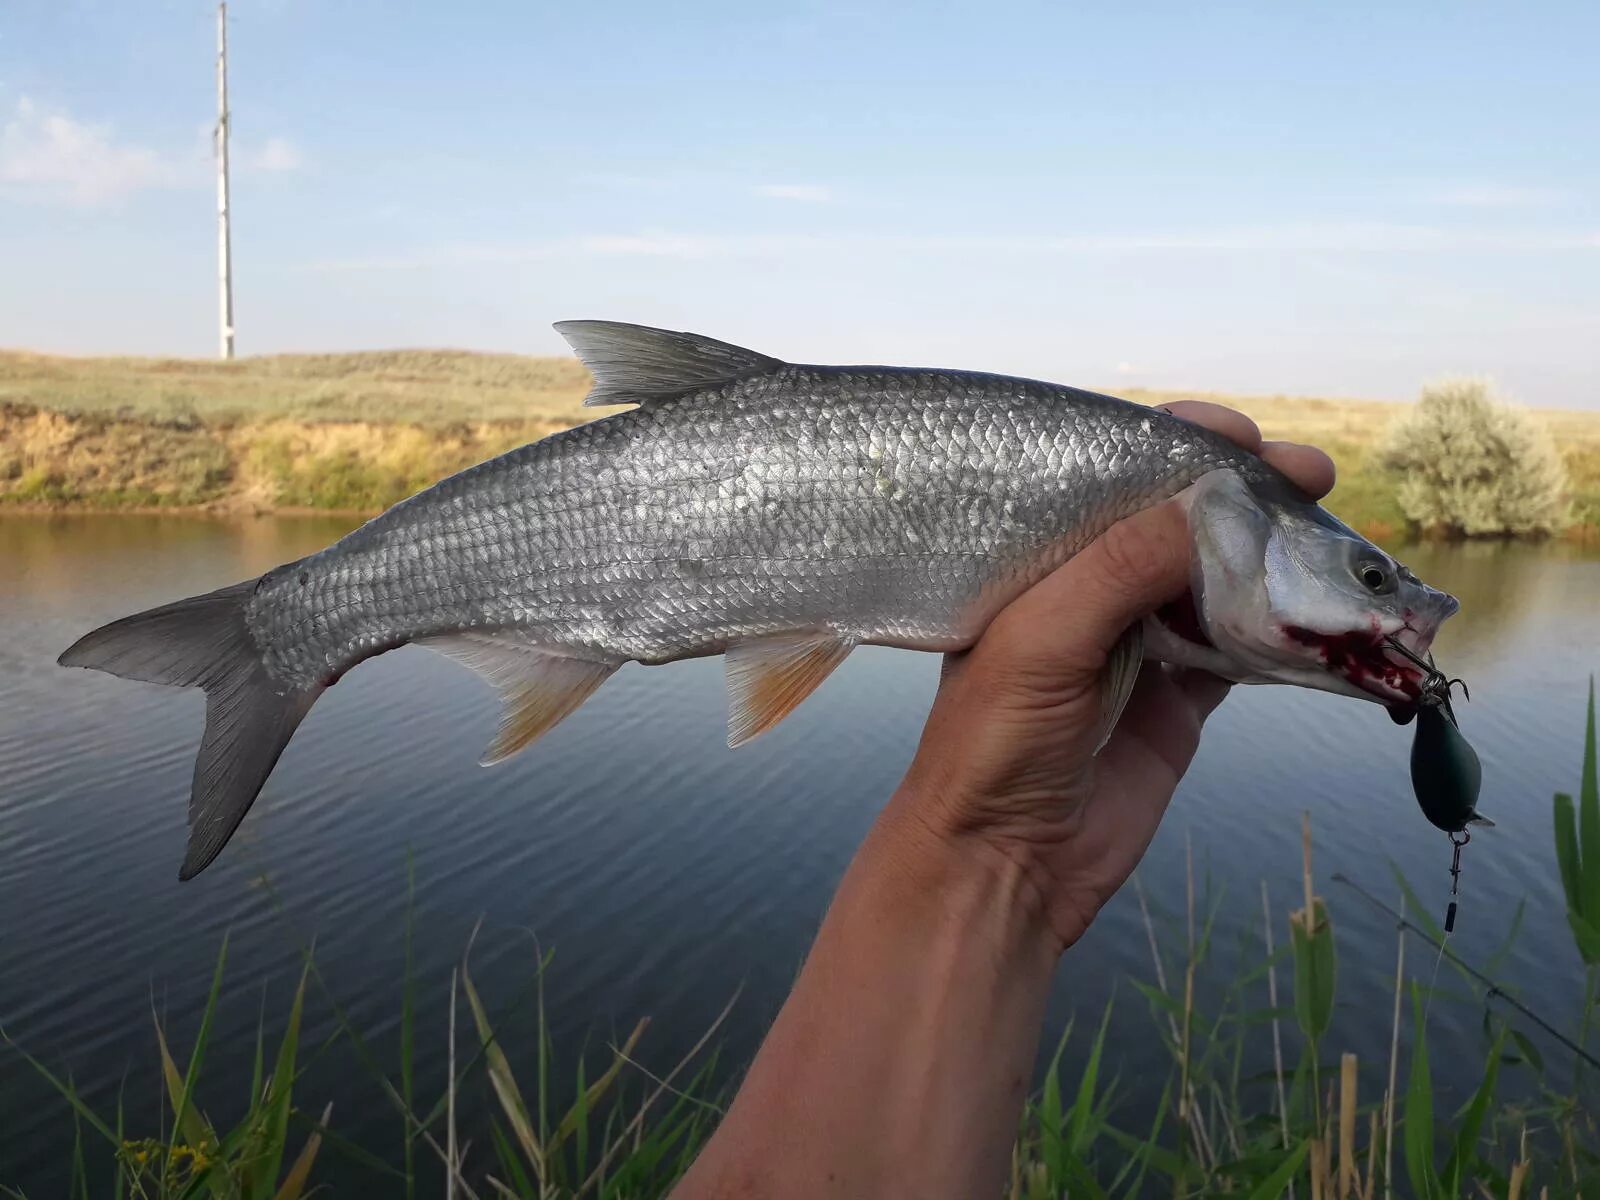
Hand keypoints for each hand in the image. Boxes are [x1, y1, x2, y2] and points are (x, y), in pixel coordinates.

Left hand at [893, 403, 1336, 949]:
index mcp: (1039, 562)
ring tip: (1335, 531)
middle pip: (1180, 523)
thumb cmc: (989, 748)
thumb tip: (1210, 502)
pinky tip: (1327, 608)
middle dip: (1246, 495)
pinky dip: (1287, 631)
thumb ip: (1118, 568)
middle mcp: (1090, 594)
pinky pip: (1243, 651)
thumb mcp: (1040, 641)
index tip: (1240, 435)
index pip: (1112, 480)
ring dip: (1277, 557)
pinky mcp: (1178, 702)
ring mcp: (1139, 646)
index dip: (1177, 449)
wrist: (1001, 868)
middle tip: (1313, 473)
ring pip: (1220, 582)